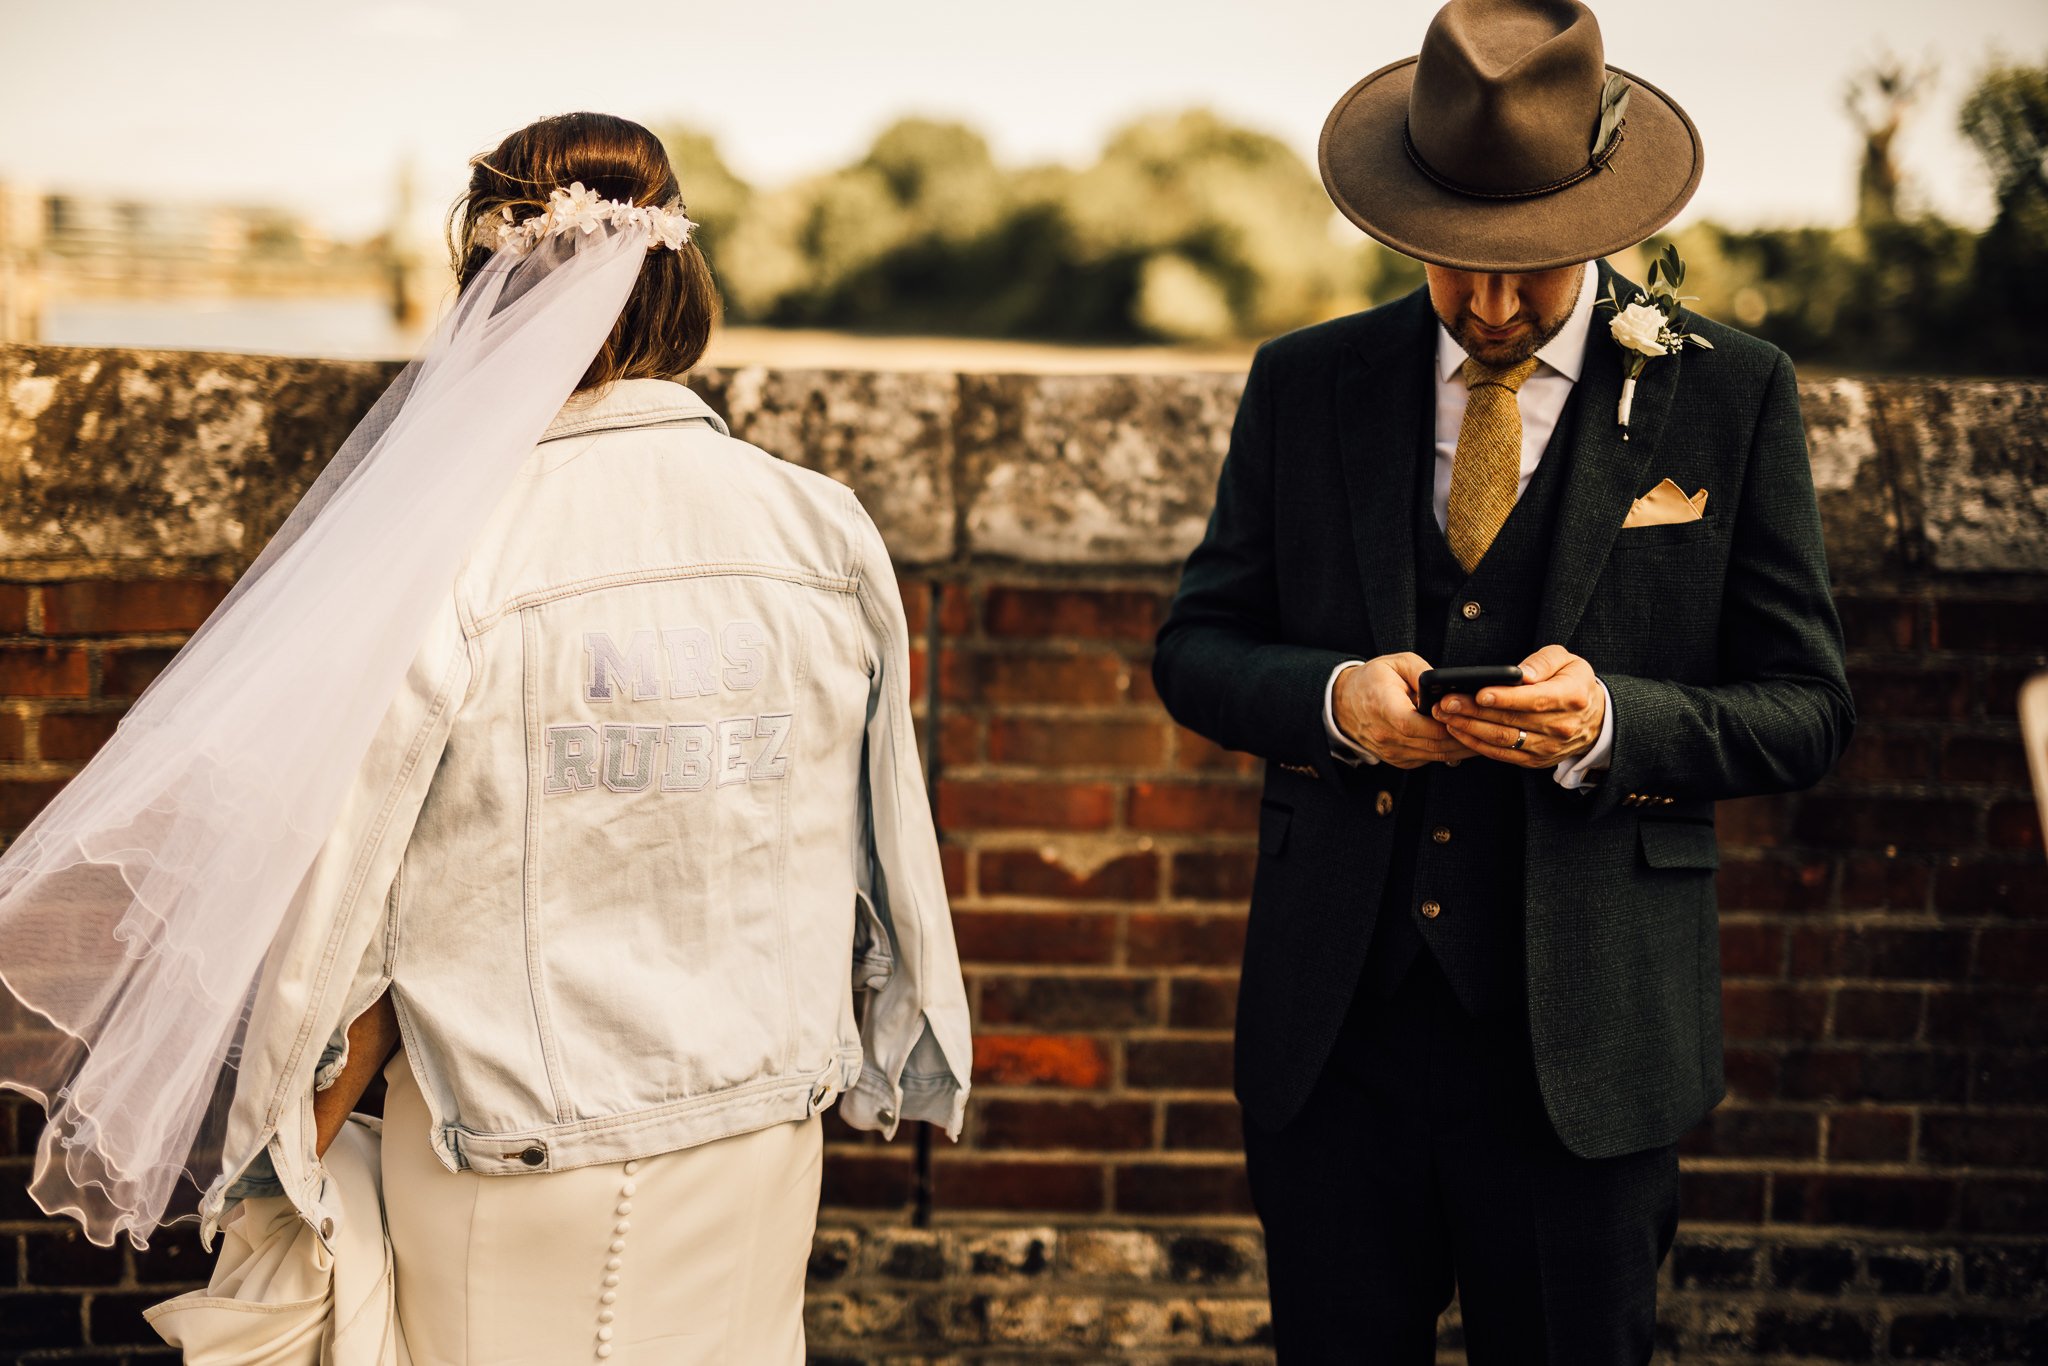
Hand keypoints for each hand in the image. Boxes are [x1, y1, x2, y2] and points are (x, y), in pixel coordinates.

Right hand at [1334, 653, 1473, 768]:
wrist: (1343, 704)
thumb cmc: (1371, 680)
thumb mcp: (1395, 663)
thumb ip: (1423, 672)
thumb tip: (1449, 684)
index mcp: (1383, 708)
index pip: (1418, 725)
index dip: (1446, 723)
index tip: (1468, 714)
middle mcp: (1386, 735)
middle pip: (1433, 744)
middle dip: (1463, 738)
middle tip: (1489, 728)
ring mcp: (1391, 751)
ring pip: (1435, 755)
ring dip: (1461, 748)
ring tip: (1484, 736)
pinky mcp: (1398, 759)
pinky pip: (1428, 758)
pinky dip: (1447, 752)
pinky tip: (1464, 742)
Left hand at [1434, 644, 1603, 769]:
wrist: (1595, 720)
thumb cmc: (1574, 683)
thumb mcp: (1568, 661)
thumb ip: (1544, 661)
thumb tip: (1521, 673)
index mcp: (1571, 697)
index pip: (1534, 699)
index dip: (1505, 698)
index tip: (1479, 693)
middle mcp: (1561, 726)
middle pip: (1511, 721)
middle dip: (1474, 711)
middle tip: (1446, 702)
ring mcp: (1548, 747)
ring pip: (1502, 739)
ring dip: (1469, 728)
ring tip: (1445, 715)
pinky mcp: (1535, 760)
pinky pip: (1501, 754)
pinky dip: (1476, 743)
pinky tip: (1457, 730)